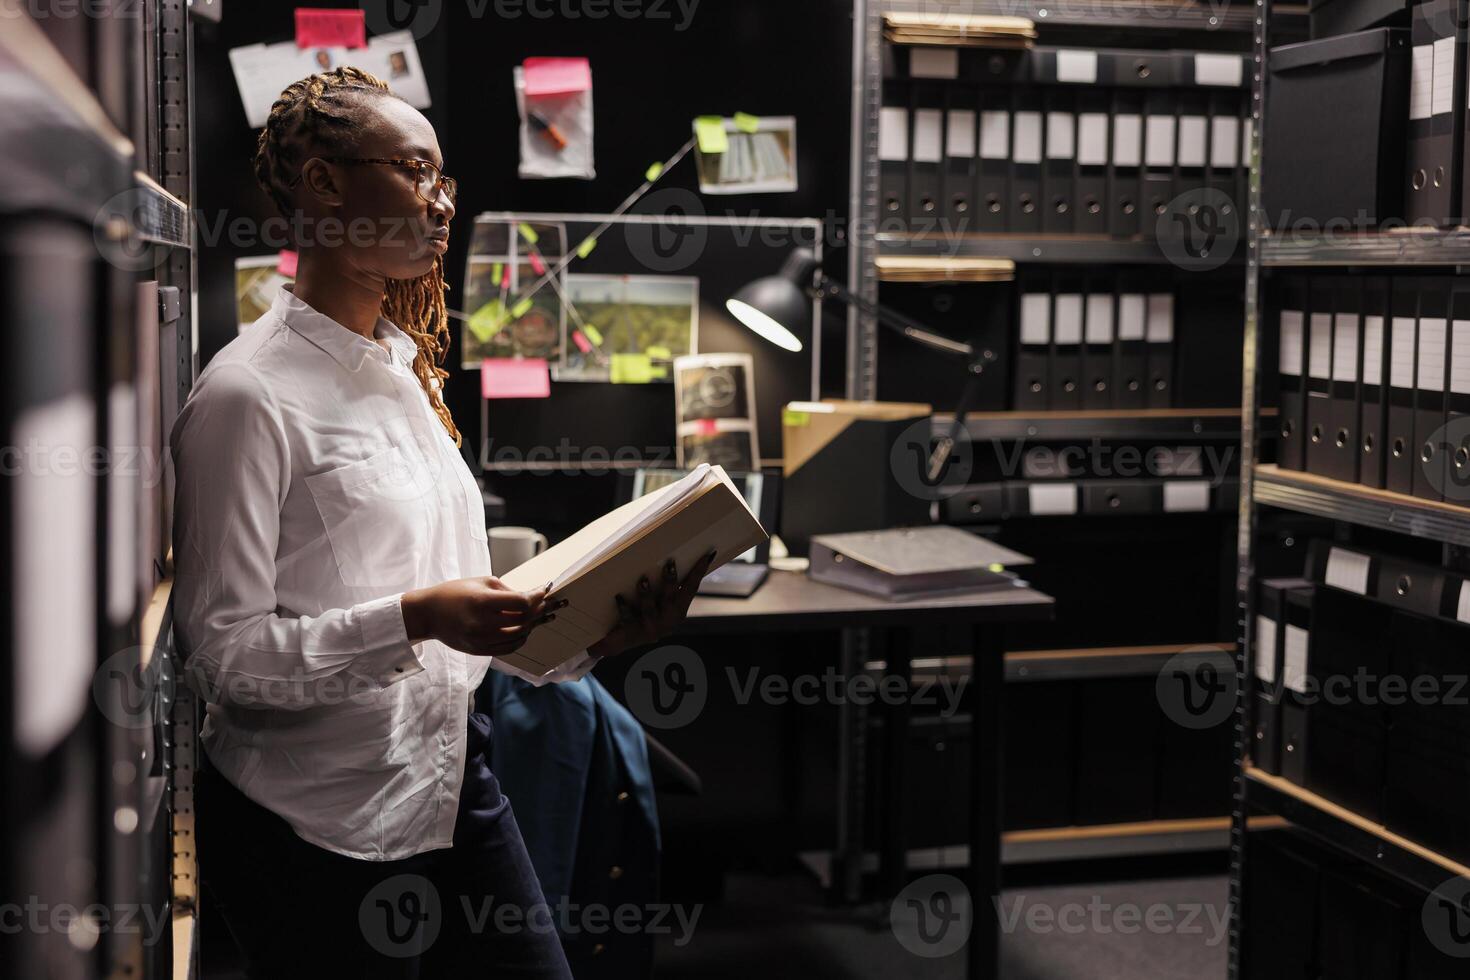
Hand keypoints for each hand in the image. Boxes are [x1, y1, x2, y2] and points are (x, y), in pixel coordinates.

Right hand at [401, 576, 563, 656]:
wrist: (428, 614)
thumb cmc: (454, 592)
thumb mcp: (480, 582)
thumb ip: (506, 590)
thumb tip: (530, 596)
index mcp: (482, 602)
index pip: (521, 602)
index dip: (537, 596)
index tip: (545, 590)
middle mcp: (483, 623)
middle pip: (524, 619)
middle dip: (540, 610)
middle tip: (550, 603)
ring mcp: (481, 639)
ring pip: (519, 636)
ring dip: (533, 625)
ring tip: (542, 616)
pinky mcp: (479, 650)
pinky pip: (508, 648)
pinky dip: (521, 639)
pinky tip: (527, 630)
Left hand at [588, 550, 716, 659]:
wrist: (621, 642)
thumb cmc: (641, 615)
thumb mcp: (657, 602)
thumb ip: (665, 586)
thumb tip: (670, 555)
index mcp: (678, 611)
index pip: (691, 588)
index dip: (699, 572)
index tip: (707, 554)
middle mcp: (668, 622)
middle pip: (671, 599)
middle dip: (671, 582)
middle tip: (670, 563)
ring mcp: (651, 629)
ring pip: (651, 610)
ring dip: (647, 595)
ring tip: (643, 581)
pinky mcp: (633, 634)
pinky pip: (628, 619)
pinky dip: (624, 607)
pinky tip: (619, 596)